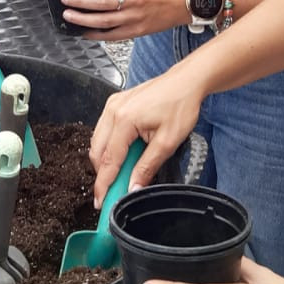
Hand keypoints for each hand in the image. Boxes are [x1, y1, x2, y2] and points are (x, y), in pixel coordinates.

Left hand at [59, 0, 184, 44]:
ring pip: (105, 21)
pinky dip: (97, 35)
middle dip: (80, 1)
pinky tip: (84, 32)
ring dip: (83, 19)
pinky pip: (113, 35)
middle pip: (102, 2)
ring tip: (68, 14)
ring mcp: (135, 16)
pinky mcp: (137, 30)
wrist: (184, 1)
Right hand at [89, 51, 206, 203]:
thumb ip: (147, 167)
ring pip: (97, 141)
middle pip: (97, 151)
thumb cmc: (180, 106)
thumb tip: (133, 188)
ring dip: (105, 161)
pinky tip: (122, 155)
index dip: (103, 184)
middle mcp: (112, 110)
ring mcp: (112, 105)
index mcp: (124, 120)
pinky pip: (103, 130)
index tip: (100, 202)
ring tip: (120, 175)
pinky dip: (108, 146)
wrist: (186, 82)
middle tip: (112, 192)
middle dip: (102, 174)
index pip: (108, 160)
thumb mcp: (167, 142)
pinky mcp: (115, 103)